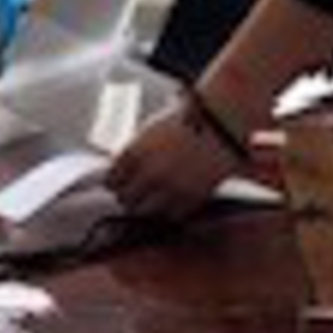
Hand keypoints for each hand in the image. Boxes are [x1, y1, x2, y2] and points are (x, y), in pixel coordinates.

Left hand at [105, 95, 257, 222]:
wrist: (221, 120)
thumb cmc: (186, 119)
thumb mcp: (151, 130)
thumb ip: (135, 151)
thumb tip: (122, 168)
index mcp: (135, 153)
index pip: (110, 181)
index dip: (114, 183)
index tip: (119, 183)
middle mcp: (150, 173)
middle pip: (125, 199)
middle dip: (128, 196)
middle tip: (134, 192)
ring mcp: (170, 187)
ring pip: (145, 211)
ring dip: (147, 205)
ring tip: (152, 198)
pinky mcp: (192, 196)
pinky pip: (171, 214)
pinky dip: (170, 209)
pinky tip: (172, 199)